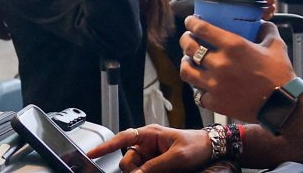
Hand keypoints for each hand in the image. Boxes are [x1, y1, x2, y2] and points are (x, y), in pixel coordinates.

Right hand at [86, 124, 210, 172]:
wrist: (211, 148)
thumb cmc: (196, 145)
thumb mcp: (176, 157)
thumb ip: (154, 167)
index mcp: (150, 134)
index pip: (123, 138)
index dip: (106, 146)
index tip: (91, 154)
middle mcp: (147, 143)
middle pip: (127, 161)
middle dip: (133, 170)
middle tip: (148, 172)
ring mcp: (150, 155)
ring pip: (134, 169)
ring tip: (163, 169)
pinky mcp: (155, 164)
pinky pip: (143, 172)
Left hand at [180, 17, 295, 121]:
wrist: (281, 104)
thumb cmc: (280, 73)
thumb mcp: (276, 44)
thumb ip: (266, 29)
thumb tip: (261, 24)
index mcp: (233, 45)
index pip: (201, 29)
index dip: (192, 23)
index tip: (190, 21)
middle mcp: (220, 64)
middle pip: (189, 48)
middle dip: (185, 40)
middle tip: (188, 38)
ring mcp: (214, 84)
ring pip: (186, 71)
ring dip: (185, 63)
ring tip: (188, 60)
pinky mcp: (214, 102)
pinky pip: (198, 93)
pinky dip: (199, 87)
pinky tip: (202, 83)